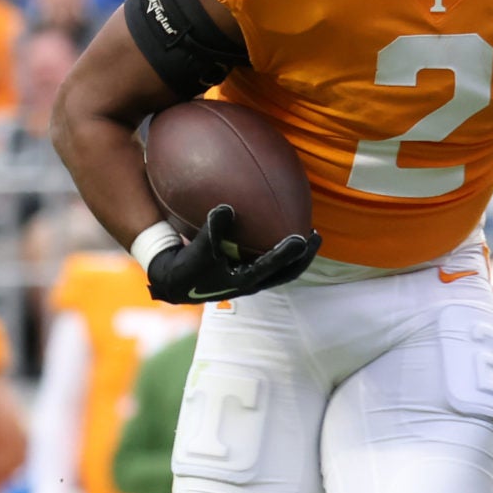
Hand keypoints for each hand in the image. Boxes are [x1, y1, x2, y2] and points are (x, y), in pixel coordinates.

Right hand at [143, 204, 318, 304]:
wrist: (177, 284)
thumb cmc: (188, 269)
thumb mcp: (198, 249)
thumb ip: (213, 230)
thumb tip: (227, 208)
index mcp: (244, 281)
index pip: (272, 268)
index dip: (288, 254)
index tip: (302, 238)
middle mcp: (253, 282)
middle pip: (287, 272)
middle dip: (303, 256)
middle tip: (316, 236)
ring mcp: (252, 278)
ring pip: (281, 269)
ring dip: (295, 254)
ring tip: (306, 233)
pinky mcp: (246, 271)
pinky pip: (268, 259)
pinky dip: (277, 246)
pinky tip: (277, 226)